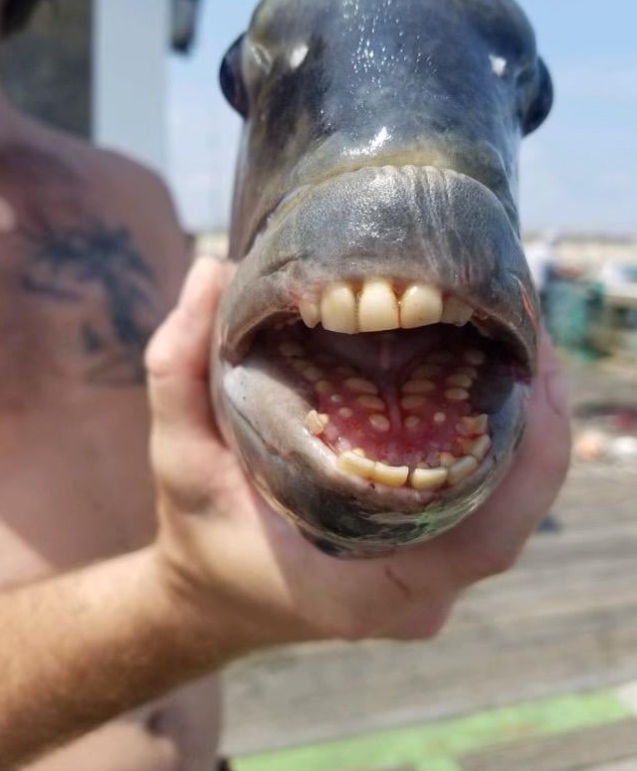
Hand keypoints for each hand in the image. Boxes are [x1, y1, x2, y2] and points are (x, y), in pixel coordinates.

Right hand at [145, 257, 569, 658]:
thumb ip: (179, 366)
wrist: (214, 590)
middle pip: (513, 510)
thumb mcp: (177, 456)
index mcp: (361, 589)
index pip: (485, 543)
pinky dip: (504, 436)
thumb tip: (214, 269)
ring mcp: (431, 574)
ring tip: (519, 337)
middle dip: (538, 417)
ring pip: (509, 501)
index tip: (537, 368)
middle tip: (529, 327)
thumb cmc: (200, 532)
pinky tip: (494, 372)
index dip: (534, 462)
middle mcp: (415, 592)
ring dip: (527, 420)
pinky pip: (490, 497)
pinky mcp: (432, 548)